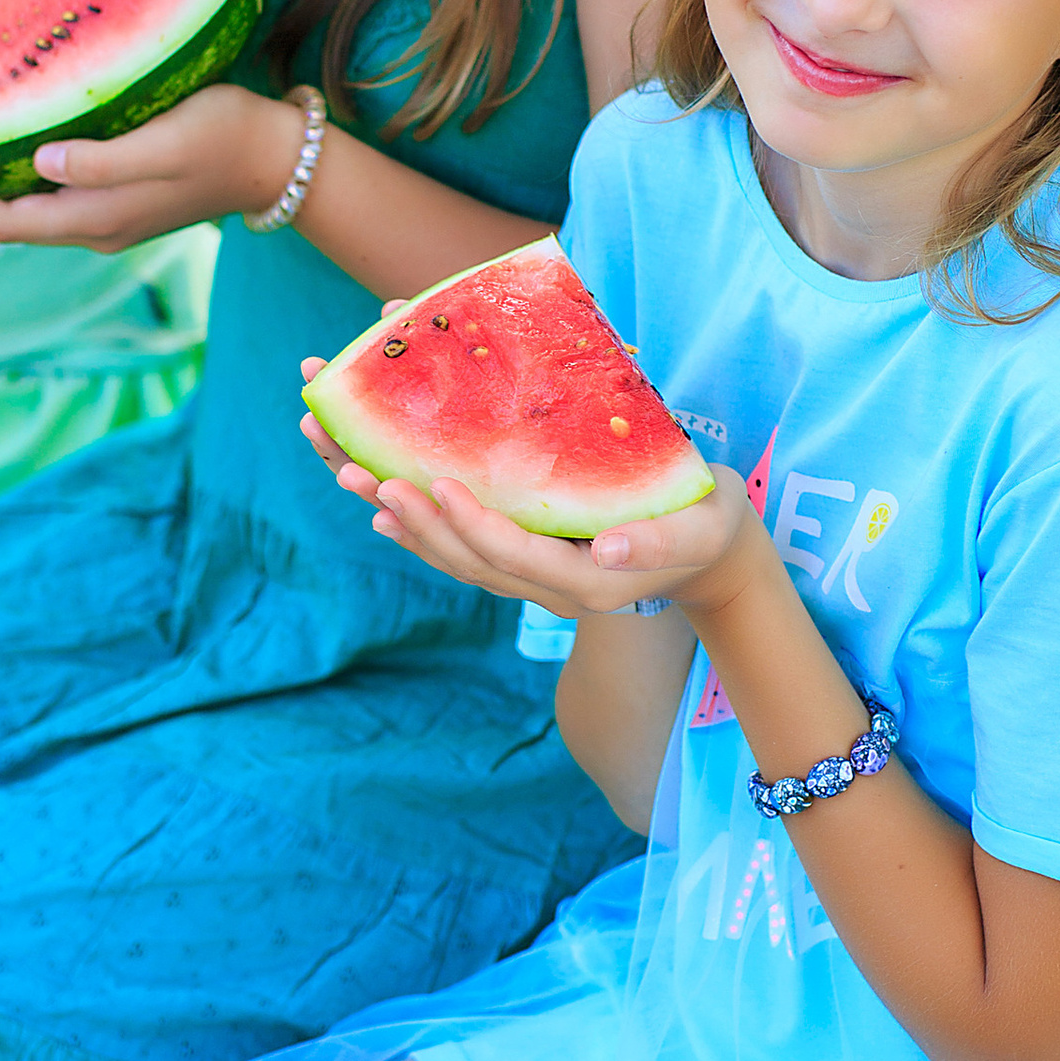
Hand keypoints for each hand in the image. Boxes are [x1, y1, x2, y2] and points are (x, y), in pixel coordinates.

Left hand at [0, 81, 301, 253]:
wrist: (280, 161)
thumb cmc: (225, 137)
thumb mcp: (163, 142)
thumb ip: (102, 160)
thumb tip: (40, 165)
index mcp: (97, 216)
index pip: (6, 221)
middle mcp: (95, 226)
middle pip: (4, 229)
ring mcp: (109, 219)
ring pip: (23, 221)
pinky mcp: (122, 203)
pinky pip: (46, 209)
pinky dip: (7, 199)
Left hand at [297, 409, 759, 617]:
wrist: (709, 558)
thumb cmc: (708, 529)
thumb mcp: (699, 530)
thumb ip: (654, 542)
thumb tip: (605, 550)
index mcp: (585, 581)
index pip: (514, 555)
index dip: (471, 523)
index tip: (435, 485)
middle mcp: (547, 587)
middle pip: (467, 559)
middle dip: (413, 519)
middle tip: (362, 473)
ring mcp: (531, 577)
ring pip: (454, 556)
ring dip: (401, 520)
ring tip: (350, 477)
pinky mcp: (524, 559)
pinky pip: (462, 551)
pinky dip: (420, 531)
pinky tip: (380, 508)